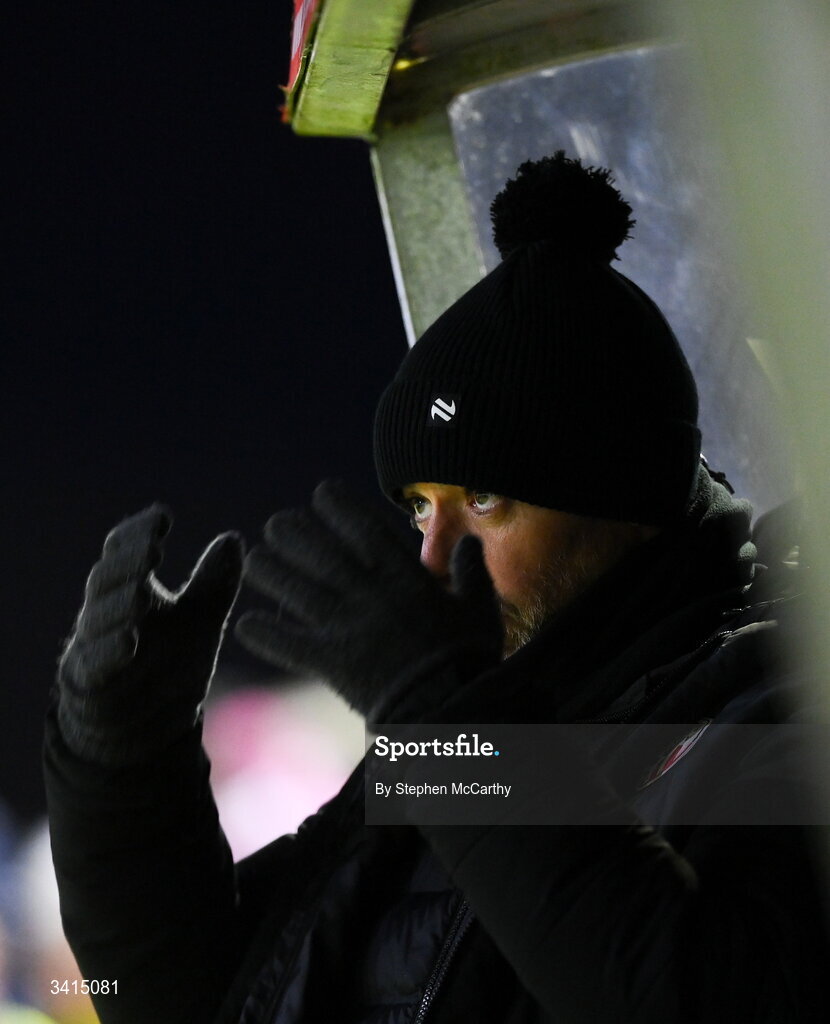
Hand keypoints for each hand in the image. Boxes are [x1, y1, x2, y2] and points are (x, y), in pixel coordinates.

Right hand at [57, 505, 243, 765]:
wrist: (150, 730)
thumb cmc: (170, 664)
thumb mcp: (201, 619)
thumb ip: (214, 581)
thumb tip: (233, 537)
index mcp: (131, 588)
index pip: (125, 549)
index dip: (140, 530)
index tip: (163, 517)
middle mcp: (108, 611)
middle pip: (108, 576)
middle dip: (128, 560)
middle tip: (153, 546)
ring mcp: (95, 646)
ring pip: (97, 617)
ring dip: (118, 602)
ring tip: (141, 589)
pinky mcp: (92, 684)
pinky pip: (95, 664)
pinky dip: (110, 651)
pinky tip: (129, 642)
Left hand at [234, 480, 502, 722]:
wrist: (453, 708)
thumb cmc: (470, 658)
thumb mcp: (480, 609)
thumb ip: (472, 572)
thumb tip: (470, 542)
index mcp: (405, 577)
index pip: (364, 529)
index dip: (339, 507)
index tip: (321, 493)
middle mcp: (370, 594)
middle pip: (321, 554)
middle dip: (294, 535)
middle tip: (276, 525)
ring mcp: (347, 628)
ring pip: (298, 591)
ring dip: (272, 574)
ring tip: (253, 561)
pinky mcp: (332, 663)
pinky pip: (289, 644)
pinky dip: (266, 634)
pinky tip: (245, 624)